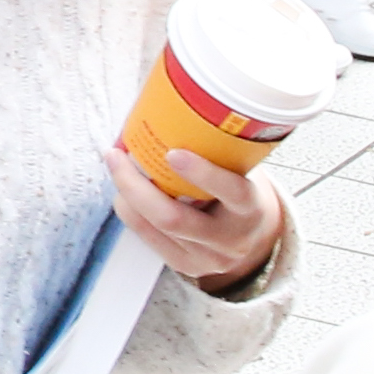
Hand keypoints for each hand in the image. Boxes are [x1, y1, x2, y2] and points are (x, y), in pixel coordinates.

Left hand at [106, 143, 286, 289]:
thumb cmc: (244, 197)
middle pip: (174, 218)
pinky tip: (124, 193)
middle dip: (137, 186)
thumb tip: (179, 108)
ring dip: (127, 196)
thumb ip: (222, 153)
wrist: (256, 244)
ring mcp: (205, 258)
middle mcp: (229, 239)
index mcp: (250, 209)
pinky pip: (148, 238)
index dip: (202, 173)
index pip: (231, 191)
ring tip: (116, 167)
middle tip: (118, 156)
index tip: (174, 153)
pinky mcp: (184, 266)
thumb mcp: (246, 173)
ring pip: (155, 228)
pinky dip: (132, 212)